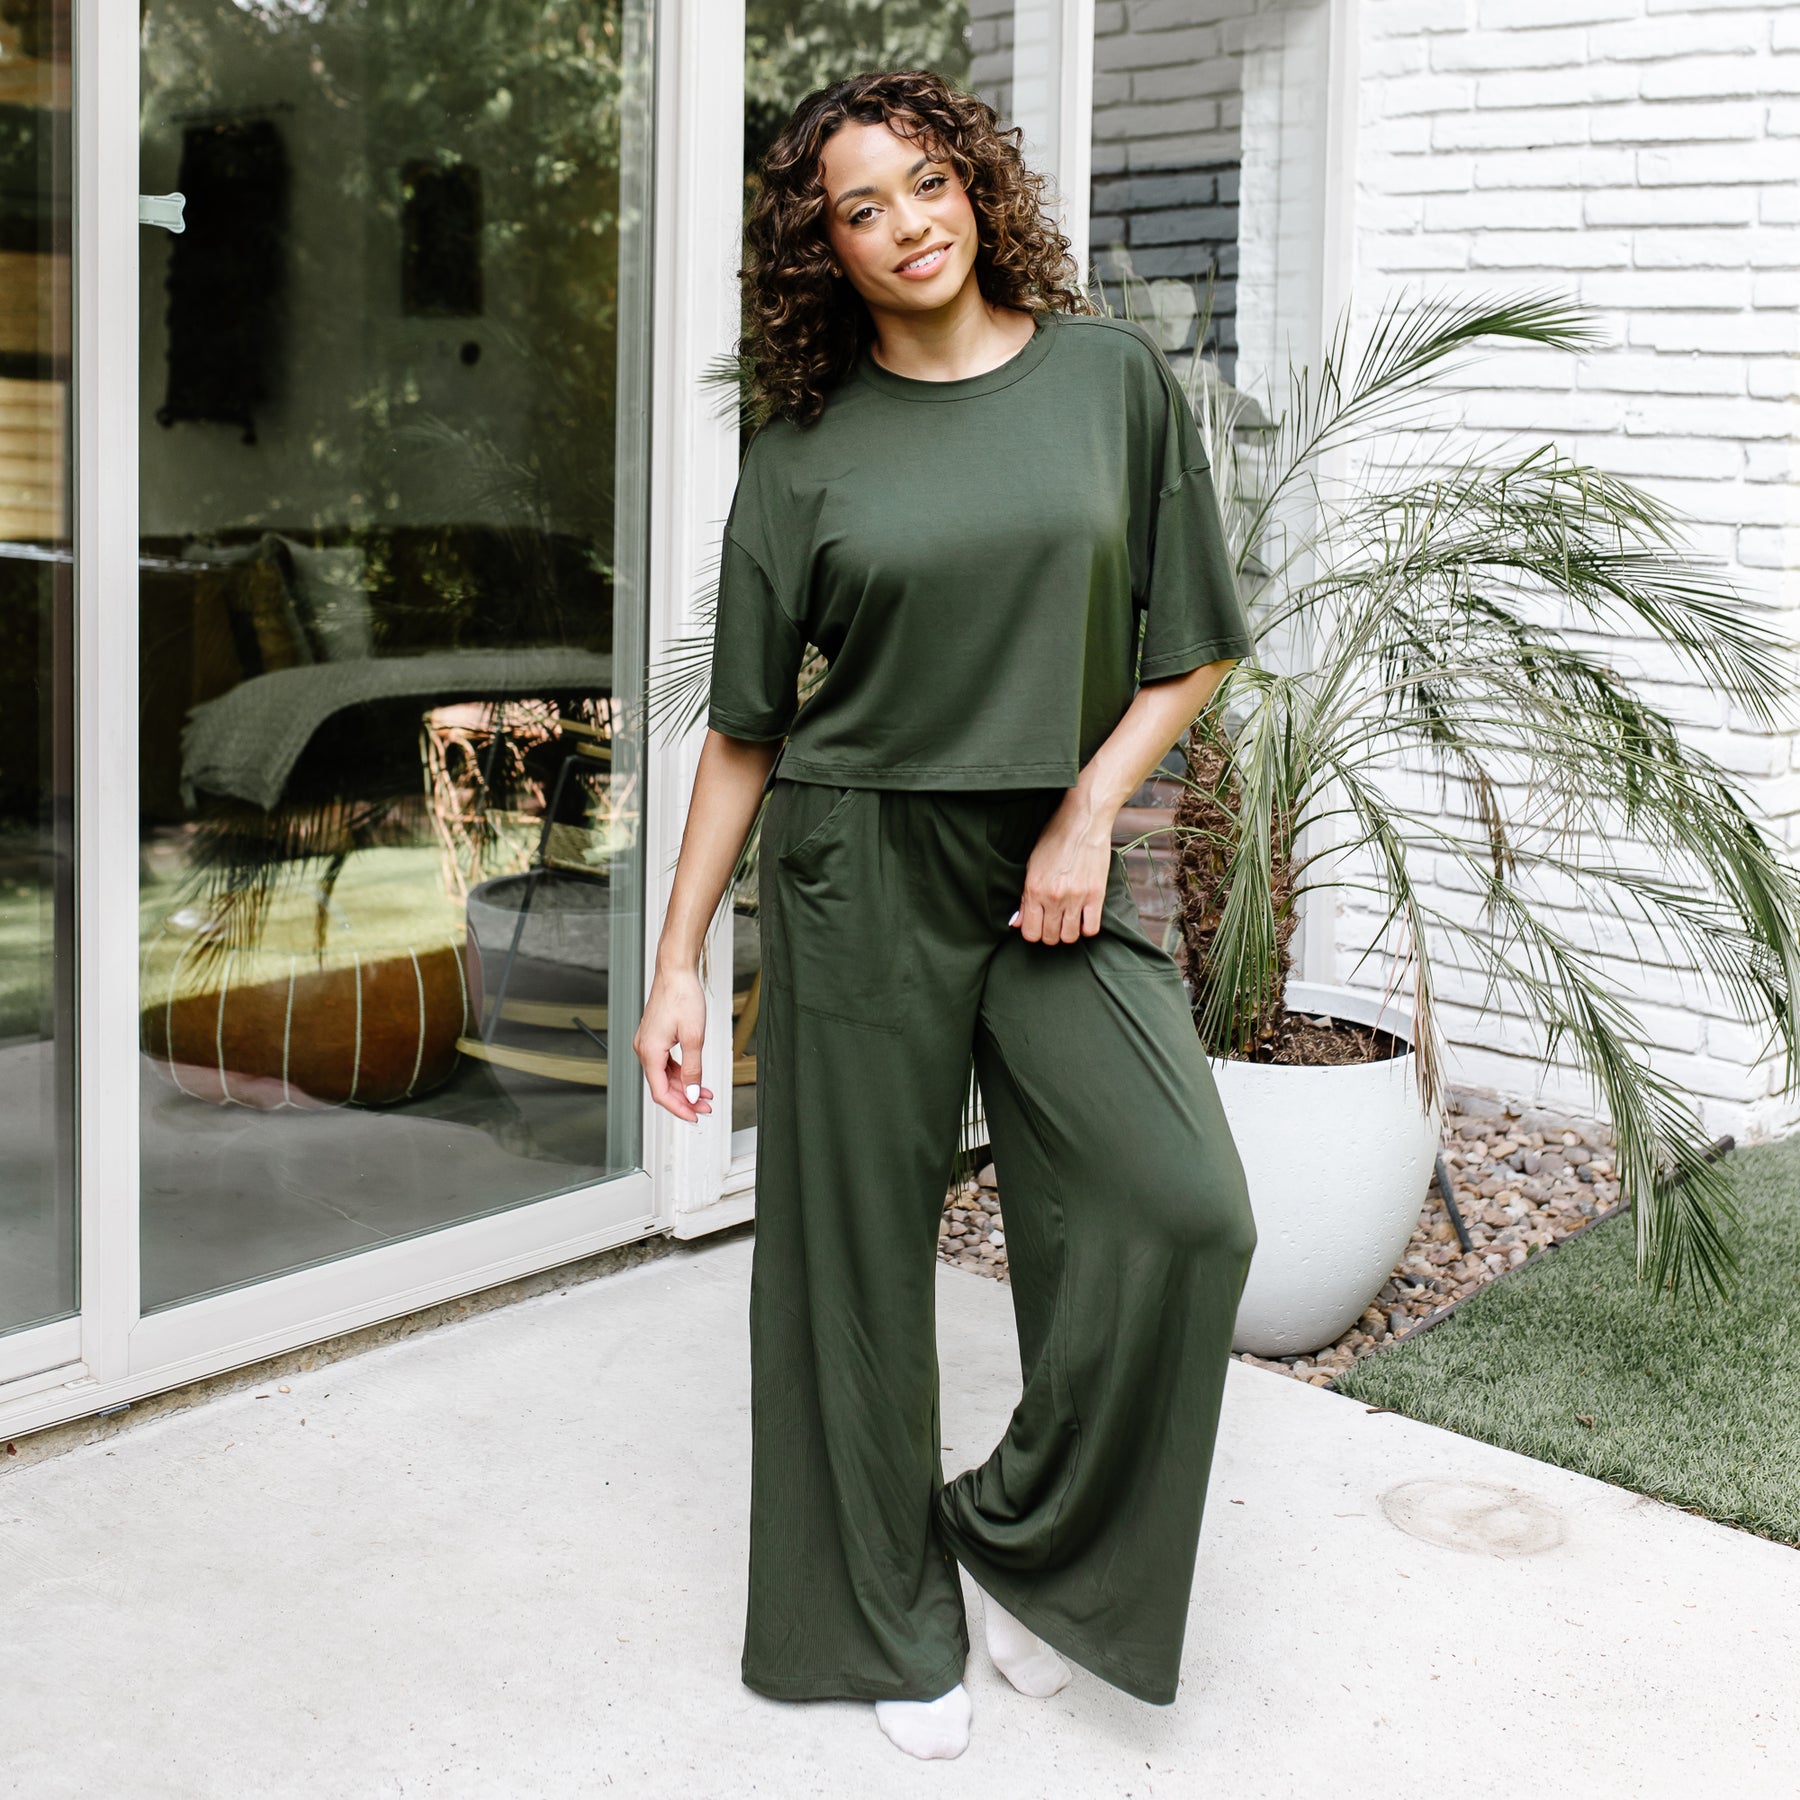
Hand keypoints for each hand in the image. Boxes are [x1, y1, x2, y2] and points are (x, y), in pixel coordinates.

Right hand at [633, 964, 715, 1123]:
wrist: (676, 972)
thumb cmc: (682, 996)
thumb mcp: (694, 1037)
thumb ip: (693, 1070)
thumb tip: (693, 1094)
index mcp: (649, 1051)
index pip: (660, 1093)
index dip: (678, 1108)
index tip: (694, 1116)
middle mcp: (644, 1049)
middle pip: (662, 1086)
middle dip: (685, 1100)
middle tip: (706, 1108)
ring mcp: (648, 1043)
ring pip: (665, 1076)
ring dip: (685, 1087)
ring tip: (706, 1095)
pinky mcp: (655, 1038)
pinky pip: (666, 1064)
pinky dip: (681, 1074)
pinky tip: (695, 1078)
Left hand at [1010, 795, 1115, 944]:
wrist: (1083, 821)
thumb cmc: (1055, 838)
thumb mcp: (1032, 865)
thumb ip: (1024, 897)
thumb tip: (1017, 922)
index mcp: (1034, 889)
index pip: (1030, 932)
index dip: (1034, 933)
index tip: (1039, 925)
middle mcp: (1053, 897)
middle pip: (1050, 937)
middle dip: (1050, 934)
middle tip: (1054, 923)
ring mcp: (1076, 897)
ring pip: (1070, 937)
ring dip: (1068, 932)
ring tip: (1069, 920)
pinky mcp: (1096, 895)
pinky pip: (1092, 928)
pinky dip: (1087, 928)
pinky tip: (1084, 917)